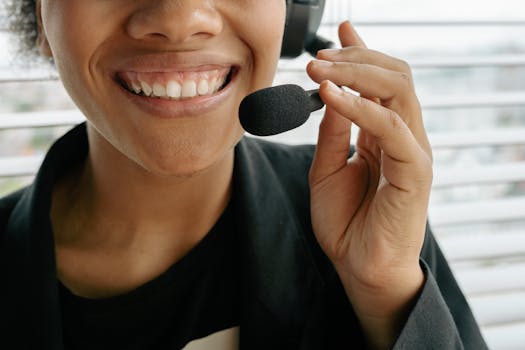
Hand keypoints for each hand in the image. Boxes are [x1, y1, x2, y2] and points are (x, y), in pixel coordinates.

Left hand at [306, 21, 432, 348]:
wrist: (358, 267)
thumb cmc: (345, 223)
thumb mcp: (325, 170)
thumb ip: (331, 132)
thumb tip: (329, 94)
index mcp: (382, 134)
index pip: (379, 82)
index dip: (361, 53)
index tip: (339, 31)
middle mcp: (402, 136)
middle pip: (393, 76)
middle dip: (354, 58)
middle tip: (317, 56)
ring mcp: (412, 151)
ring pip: (398, 90)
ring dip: (356, 73)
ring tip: (318, 68)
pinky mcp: (415, 170)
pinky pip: (393, 127)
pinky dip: (361, 107)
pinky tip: (332, 96)